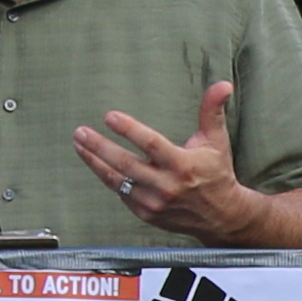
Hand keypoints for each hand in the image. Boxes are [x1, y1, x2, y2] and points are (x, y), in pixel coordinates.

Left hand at [73, 82, 269, 241]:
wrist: (222, 216)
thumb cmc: (217, 173)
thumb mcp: (217, 140)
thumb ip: (213, 111)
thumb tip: (222, 84)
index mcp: (183, 165)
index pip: (151, 144)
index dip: (129, 130)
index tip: (110, 116)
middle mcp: (167, 186)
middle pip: (126, 164)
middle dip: (99, 147)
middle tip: (81, 132)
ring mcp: (154, 203)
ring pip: (117, 181)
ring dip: (95, 162)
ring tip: (79, 144)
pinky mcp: (146, 213)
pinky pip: (121, 194)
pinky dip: (108, 177)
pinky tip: (96, 163)